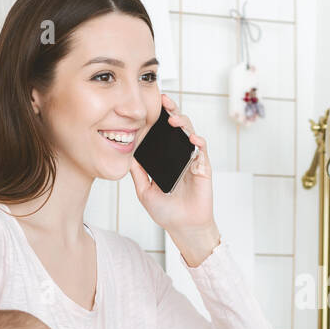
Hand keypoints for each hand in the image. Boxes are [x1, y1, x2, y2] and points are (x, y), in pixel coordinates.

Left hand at [128, 93, 215, 236]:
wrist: (183, 227)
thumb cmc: (167, 212)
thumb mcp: (144, 191)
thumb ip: (138, 172)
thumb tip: (127, 155)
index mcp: (165, 159)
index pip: (162, 133)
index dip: (157, 119)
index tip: (149, 107)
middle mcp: (179, 156)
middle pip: (177, 127)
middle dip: (171, 111)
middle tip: (164, 101)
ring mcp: (192, 160)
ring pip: (190, 133)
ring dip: (183, 123)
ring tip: (173, 119)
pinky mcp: (203, 168)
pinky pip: (202, 150)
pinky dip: (198, 141)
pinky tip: (191, 138)